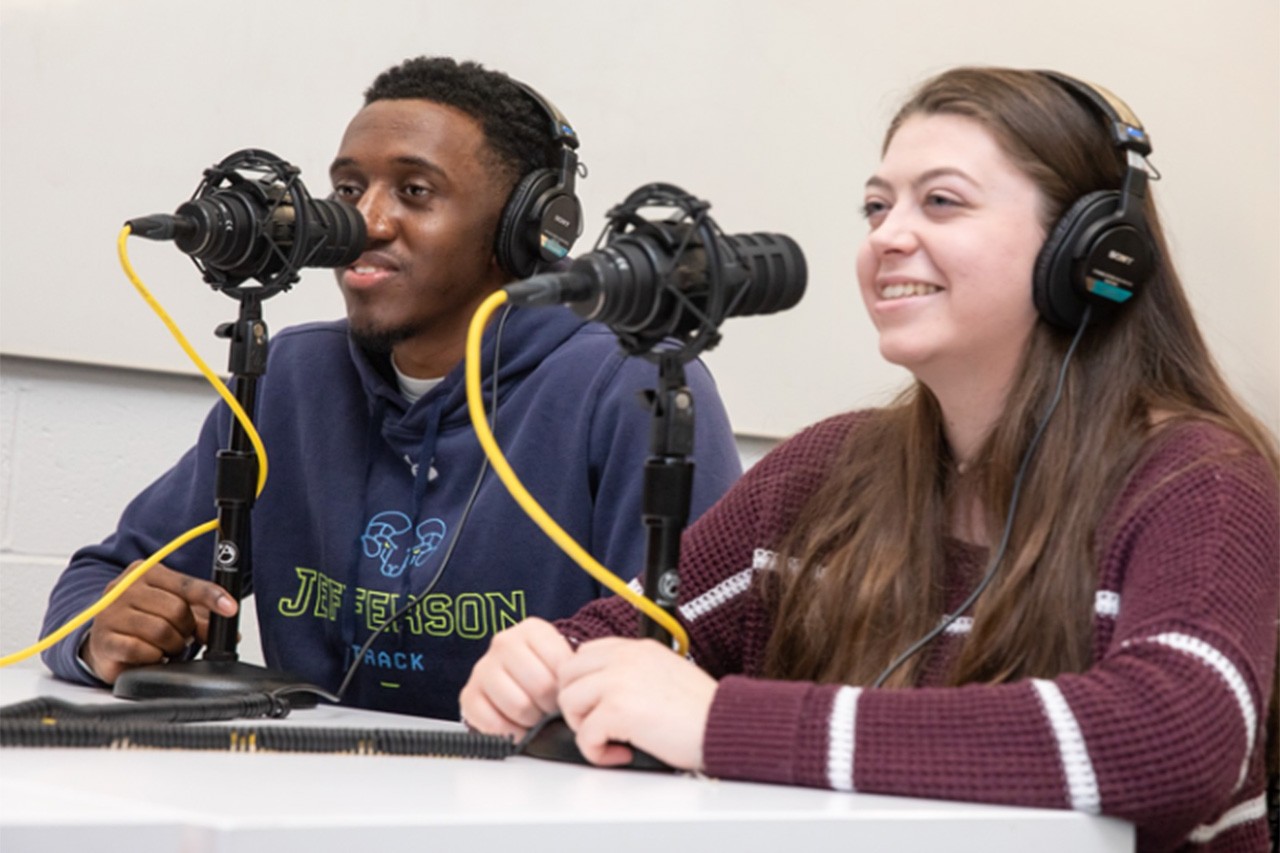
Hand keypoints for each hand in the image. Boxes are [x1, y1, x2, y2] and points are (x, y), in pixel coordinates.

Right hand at [82, 561, 236, 683]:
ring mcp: (110, 613)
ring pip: (161, 631)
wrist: (105, 639)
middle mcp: (124, 587)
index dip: (212, 596)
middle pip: (177, 610)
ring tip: (165, 646)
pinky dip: (154, 656)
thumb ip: (201, 616)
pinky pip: (141, 650)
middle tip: (182, 635)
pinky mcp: (104, 640)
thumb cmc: (143, 620)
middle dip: (187, 629)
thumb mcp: (174, 610)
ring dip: (172, 645)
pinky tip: (150, 655)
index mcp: (146, 572)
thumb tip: (226, 632)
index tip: (230, 608)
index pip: (186, 584)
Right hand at [458, 617, 572, 737]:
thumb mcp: (561, 661)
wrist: (512, 681)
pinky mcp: (468, 696)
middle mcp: (503, 643)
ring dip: (532, 719)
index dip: (567, 687)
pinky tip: (517, 726)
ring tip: (534, 716)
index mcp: (531, 630)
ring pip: (519, 706)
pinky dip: (511, 732)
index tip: (565, 693)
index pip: (560, 664)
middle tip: (550, 709)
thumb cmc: (542, 672)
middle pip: (541, 686)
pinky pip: (495, 724)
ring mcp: (482, 668)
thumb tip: (577, 693)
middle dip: (550, 706)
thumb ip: (571, 671)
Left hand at [557, 637, 715, 771]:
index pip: (585, 654)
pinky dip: (598, 752)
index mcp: (638, 648)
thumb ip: (634, 675)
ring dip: (585, 727)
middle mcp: (625, 658)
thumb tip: (605, 694)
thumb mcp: (666, 675)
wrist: (726, 727)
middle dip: (578, 704)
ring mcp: (618, 681)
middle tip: (602, 725)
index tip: (598, 706)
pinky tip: (624, 754)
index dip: (585, 684)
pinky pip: (584, 735)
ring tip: (614, 739)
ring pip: (569, 701)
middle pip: (568, 674)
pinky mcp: (617, 710)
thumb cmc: (703, 712)